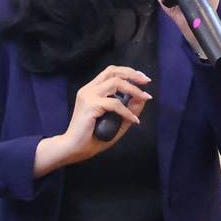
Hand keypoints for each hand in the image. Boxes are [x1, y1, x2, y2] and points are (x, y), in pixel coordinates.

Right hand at [34, 66, 150, 175]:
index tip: (142, 78)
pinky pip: (115, 104)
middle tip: (147, 82)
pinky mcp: (90, 105)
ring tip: (144, 98)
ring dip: (133, 90)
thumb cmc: (92, 137)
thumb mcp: (116, 121)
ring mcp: (88, 96)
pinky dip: (127, 111)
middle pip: (113, 71)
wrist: (73, 149)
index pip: (110, 72)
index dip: (128, 72)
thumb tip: (143, 99)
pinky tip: (133, 120)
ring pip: (116, 83)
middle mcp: (88, 89)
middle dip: (132, 74)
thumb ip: (128, 110)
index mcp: (91, 90)